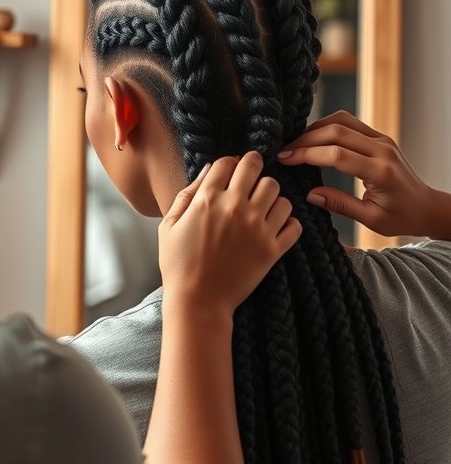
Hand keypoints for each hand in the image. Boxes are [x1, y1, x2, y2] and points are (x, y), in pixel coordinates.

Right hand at [158, 152, 301, 313]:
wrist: (198, 301)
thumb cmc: (179, 265)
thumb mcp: (170, 225)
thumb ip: (187, 193)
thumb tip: (208, 169)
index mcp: (208, 199)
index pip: (228, 161)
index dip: (230, 164)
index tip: (231, 173)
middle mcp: (236, 208)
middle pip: (256, 167)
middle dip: (253, 167)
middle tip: (251, 179)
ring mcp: (258, 228)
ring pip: (278, 193)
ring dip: (271, 197)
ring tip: (263, 207)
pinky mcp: (272, 249)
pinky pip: (294, 224)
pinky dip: (288, 224)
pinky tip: (276, 228)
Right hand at [277, 110, 450, 237]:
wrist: (426, 207)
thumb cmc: (401, 217)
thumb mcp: (370, 219)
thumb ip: (340, 204)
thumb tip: (310, 195)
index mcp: (380, 172)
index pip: (337, 155)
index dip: (307, 154)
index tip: (285, 159)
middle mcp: (382, 149)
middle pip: (336, 132)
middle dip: (305, 139)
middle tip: (284, 151)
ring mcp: (382, 139)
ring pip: (342, 121)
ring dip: (315, 129)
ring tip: (295, 144)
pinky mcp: (379, 136)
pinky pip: (350, 123)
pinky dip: (328, 126)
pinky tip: (313, 138)